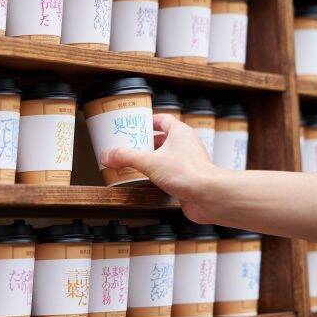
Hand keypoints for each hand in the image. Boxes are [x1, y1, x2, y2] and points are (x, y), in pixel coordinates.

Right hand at [100, 113, 223, 222]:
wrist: (208, 196)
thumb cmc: (189, 173)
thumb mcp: (149, 162)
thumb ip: (127, 157)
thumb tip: (108, 155)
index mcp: (180, 132)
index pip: (163, 120)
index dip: (149, 121)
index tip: (136, 125)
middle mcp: (186, 145)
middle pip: (163, 139)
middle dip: (146, 143)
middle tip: (130, 146)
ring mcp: (189, 162)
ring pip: (167, 157)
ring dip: (152, 160)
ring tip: (135, 164)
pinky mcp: (189, 179)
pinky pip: (171, 173)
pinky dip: (158, 176)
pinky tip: (147, 183)